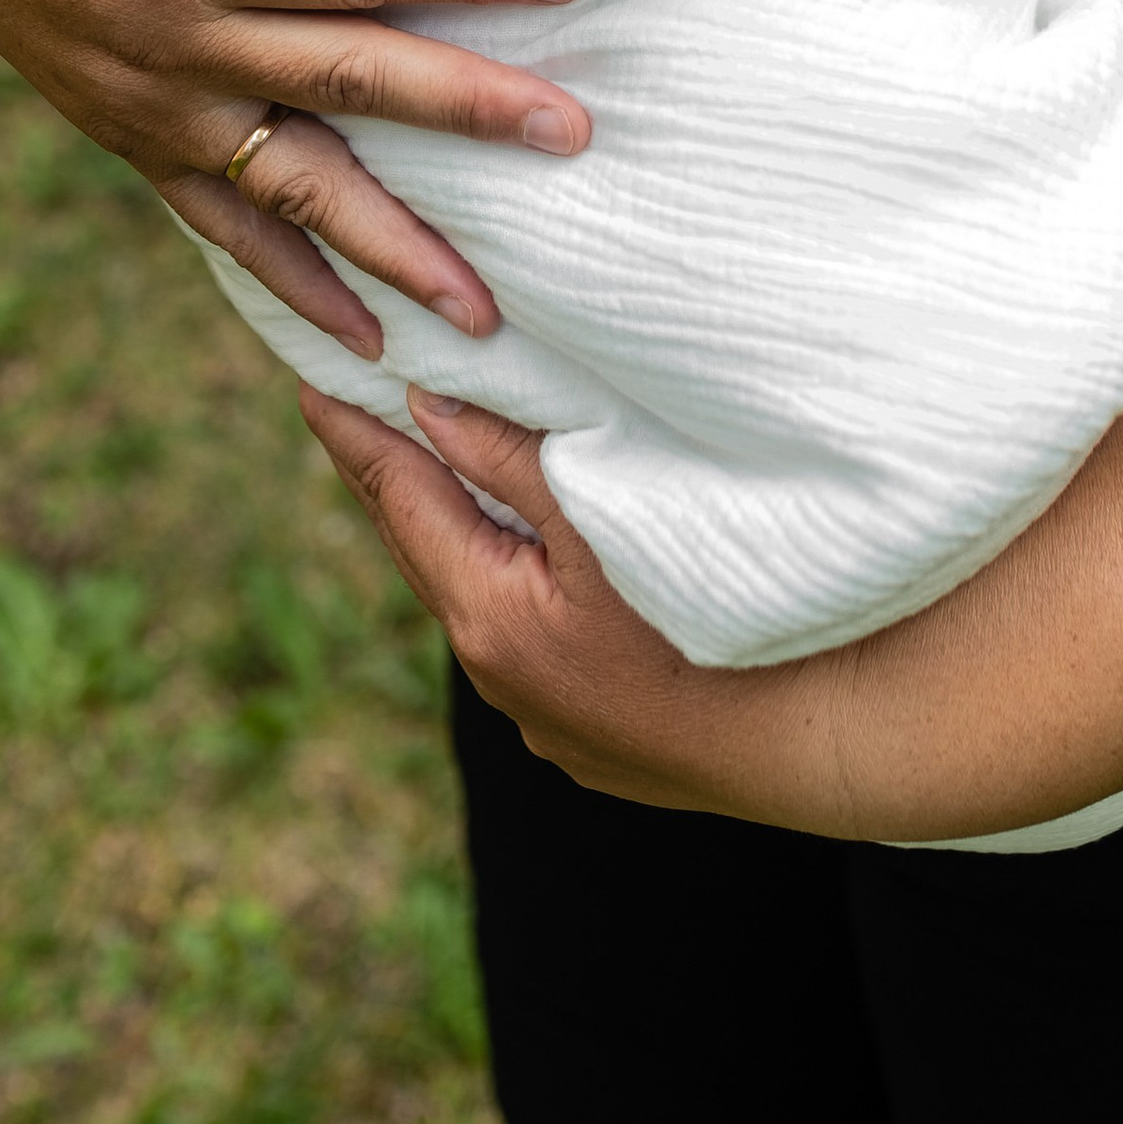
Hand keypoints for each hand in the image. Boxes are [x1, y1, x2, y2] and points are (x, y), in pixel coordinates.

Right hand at [0, 0, 587, 357]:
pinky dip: (293, 284)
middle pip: (346, 84)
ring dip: (390, 249)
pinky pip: (223, 226)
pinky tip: (363, 341)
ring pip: (292, 191)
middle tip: (573, 138)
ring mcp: (152, 110)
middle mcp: (172, 49)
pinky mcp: (135, 140)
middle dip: (465, 115)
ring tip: (485, 313)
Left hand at [298, 383, 820, 821]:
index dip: (354, 438)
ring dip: (456, 535)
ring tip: (437, 470)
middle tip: (357, 411)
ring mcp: (542, 718)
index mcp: (489, 616)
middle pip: (426, 552)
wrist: (813, 739)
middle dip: (395, 481)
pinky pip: (523, 642)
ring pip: (476, 599)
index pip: (401, 501)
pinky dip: (510, 585)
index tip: (310, 384)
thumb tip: (426, 407)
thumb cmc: (716, 616)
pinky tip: (530, 560)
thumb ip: (510, 459)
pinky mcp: (586, 739)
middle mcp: (498, 677)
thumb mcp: (606, 517)